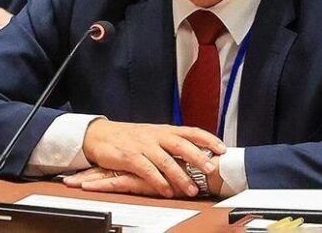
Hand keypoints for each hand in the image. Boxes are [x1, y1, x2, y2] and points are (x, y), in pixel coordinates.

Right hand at [80, 119, 224, 197]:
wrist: (99, 135)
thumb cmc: (129, 137)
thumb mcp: (153, 136)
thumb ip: (172, 143)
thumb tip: (196, 153)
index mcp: (164, 130)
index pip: (190, 131)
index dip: (207, 139)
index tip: (222, 148)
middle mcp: (156, 136)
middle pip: (181, 144)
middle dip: (197, 157)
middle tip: (209, 169)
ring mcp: (143, 146)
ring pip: (166, 160)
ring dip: (180, 175)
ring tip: (190, 188)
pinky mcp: (129, 157)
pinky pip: (147, 170)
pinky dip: (158, 181)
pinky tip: (166, 190)